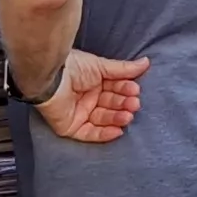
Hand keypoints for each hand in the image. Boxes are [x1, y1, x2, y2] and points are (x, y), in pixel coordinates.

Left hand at [30, 50, 148, 142]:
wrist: (50, 76)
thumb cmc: (72, 66)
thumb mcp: (101, 66)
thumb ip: (124, 69)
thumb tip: (146, 63)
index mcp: (93, 82)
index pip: (114, 89)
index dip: (125, 90)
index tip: (135, 90)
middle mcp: (87, 98)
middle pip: (110, 105)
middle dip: (123, 105)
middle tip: (134, 103)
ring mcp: (79, 113)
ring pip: (103, 120)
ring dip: (117, 118)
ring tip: (128, 115)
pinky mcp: (70, 127)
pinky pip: (90, 134)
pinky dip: (104, 134)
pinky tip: (118, 131)